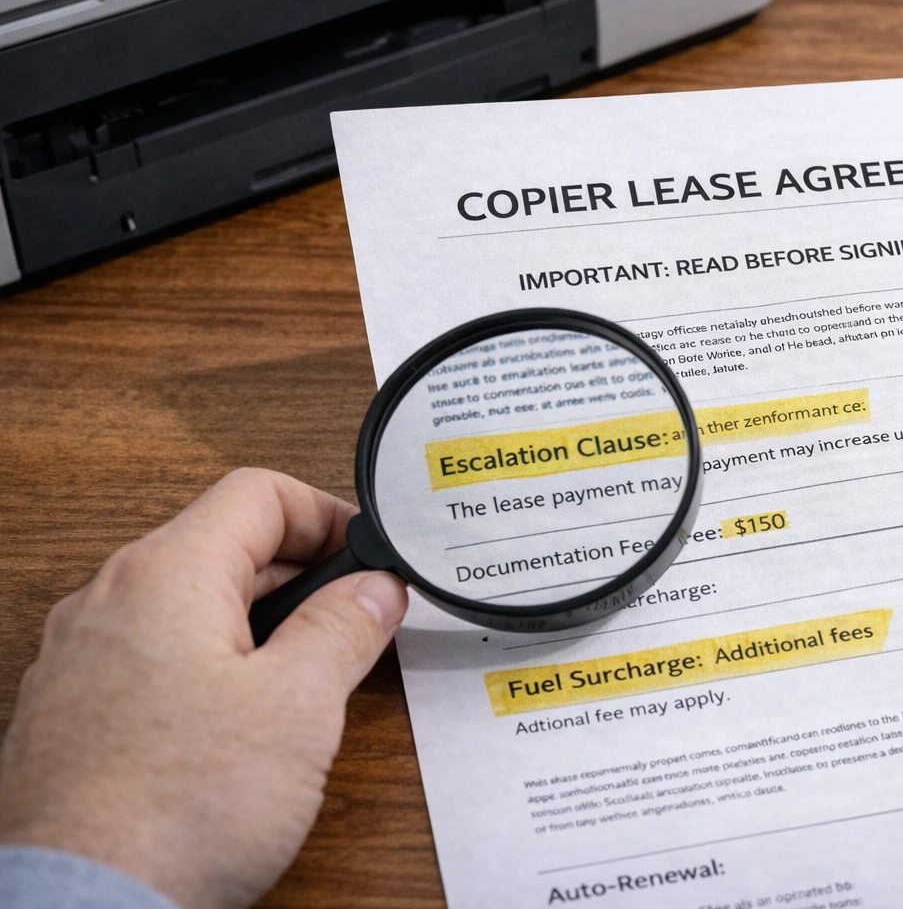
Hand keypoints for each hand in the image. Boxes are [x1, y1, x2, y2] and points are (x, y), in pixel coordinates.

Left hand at [0, 469, 407, 908]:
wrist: (81, 908)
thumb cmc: (178, 808)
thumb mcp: (300, 706)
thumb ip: (345, 629)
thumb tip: (374, 589)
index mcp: (164, 574)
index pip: (259, 492)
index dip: (330, 514)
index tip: (370, 561)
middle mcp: (107, 600)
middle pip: (223, 545)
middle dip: (302, 575)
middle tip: (358, 623)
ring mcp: (79, 658)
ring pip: (188, 605)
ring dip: (258, 624)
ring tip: (307, 680)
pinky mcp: (70, 715)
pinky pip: (153, 657)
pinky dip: (209, 666)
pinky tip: (241, 727)